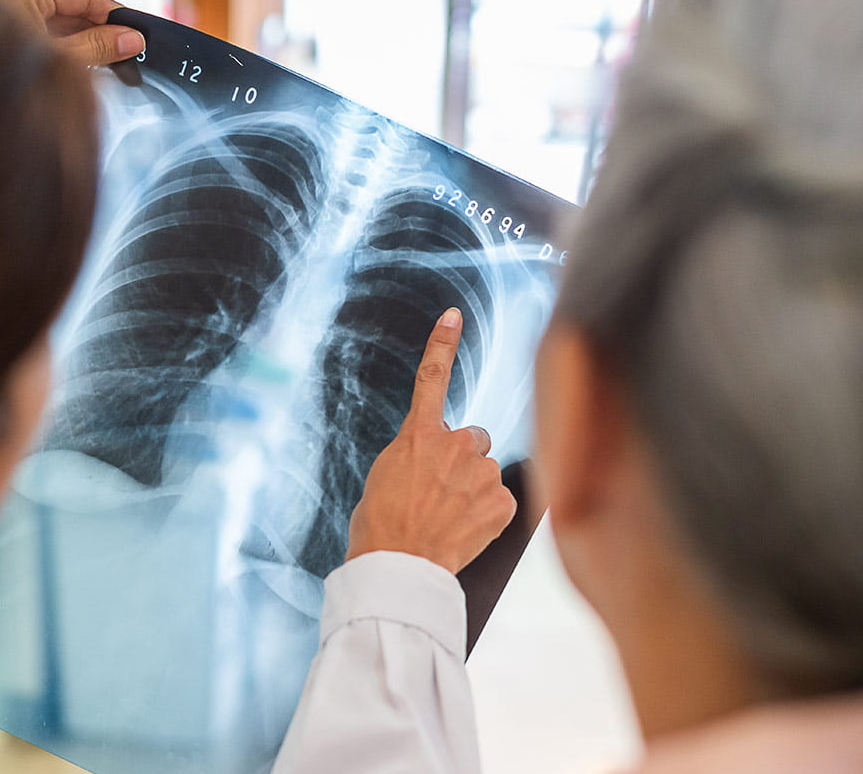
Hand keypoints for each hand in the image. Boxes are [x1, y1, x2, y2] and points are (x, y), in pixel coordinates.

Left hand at [0, 0, 145, 65]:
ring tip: (113, 60)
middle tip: (129, 48)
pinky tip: (86, 63)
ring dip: (85, 42)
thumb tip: (129, 40)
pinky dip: (66, 48)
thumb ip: (98, 47)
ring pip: (59, 24)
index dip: (113, 14)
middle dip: (100, 31)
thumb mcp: (60, 59)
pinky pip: (44, 35)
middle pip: (71, 9)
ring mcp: (6, 13)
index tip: (135, 29)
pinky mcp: (5, 34)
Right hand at [345, 308, 516, 573]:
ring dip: (474, 488)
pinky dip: (487, 513)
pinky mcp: (503, 501)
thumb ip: (413, 456)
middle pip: (472, 438)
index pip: (431, 378)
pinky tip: (466, 529)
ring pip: (486, 471)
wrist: (398, 566)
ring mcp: (482, 472)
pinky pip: (501, 499)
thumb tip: (430, 460)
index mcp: (418, 435)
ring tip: (449, 516)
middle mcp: (455, 445)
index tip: (453, 316)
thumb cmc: (381, 526)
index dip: (442, 343)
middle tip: (441, 489)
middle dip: (462, 458)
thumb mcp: (384, 477)